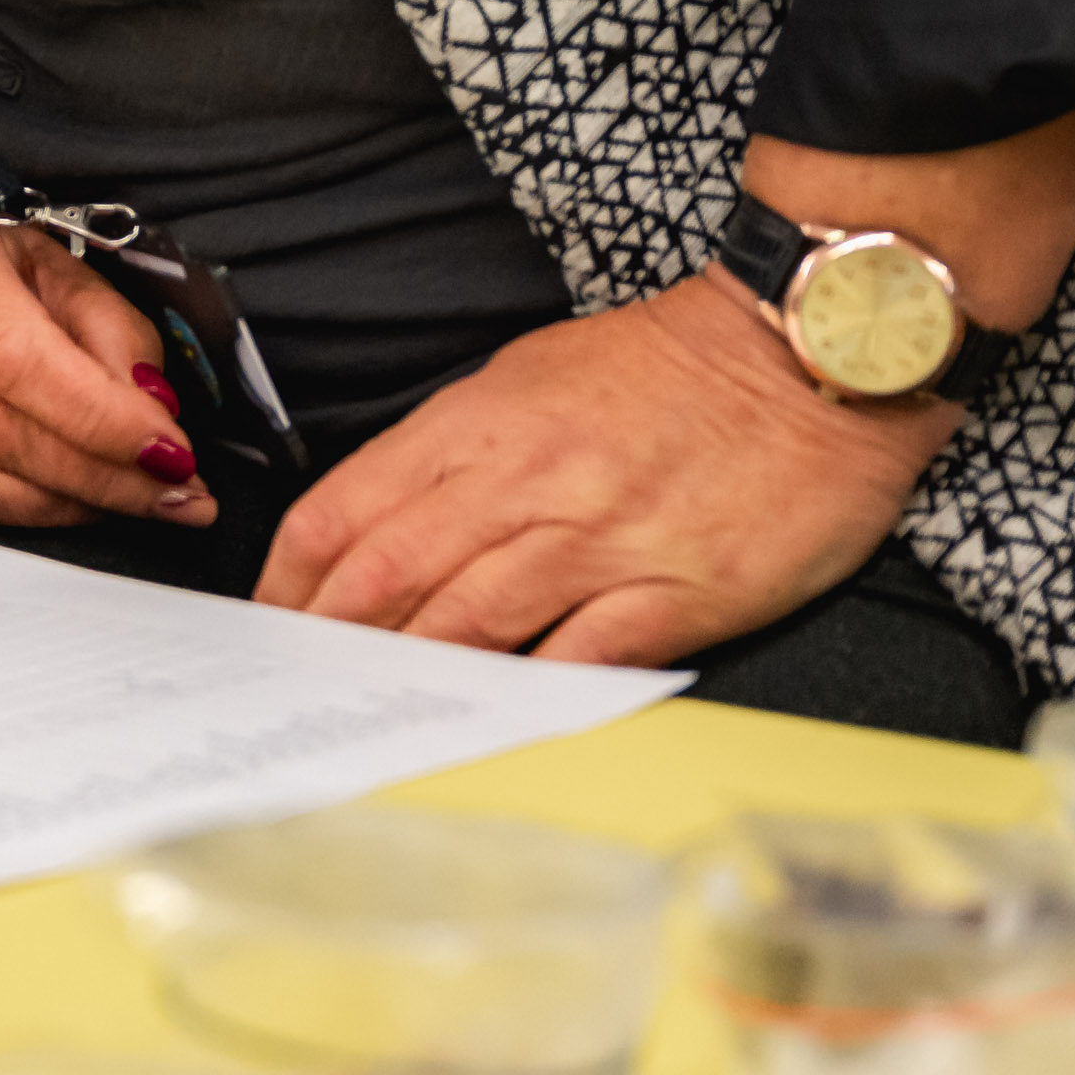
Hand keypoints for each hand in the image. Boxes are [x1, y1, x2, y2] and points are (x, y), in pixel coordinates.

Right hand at [0, 157, 216, 530]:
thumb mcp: (43, 259)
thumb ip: (108, 327)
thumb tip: (151, 410)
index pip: (21, 359)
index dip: (104, 420)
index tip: (172, 453)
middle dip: (103, 477)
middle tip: (175, 497)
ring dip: (62, 505)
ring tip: (127, 503)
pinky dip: (8, 511)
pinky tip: (55, 501)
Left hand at [254, 275, 943, 660]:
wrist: (804, 354)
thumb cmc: (667, 370)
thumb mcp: (531, 379)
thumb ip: (456, 449)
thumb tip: (383, 522)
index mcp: (477, 423)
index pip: (345, 509)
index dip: (291, 578)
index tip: (269, 622)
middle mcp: (524, 480)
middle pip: (388, 573)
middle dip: (326, 639)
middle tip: (294, 687)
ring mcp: (599, 539)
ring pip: (468, 620)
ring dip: (407, 674)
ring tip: (366, 715)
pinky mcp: (676, 590)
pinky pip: (582, 656)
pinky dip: (527, 692)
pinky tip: (488, 720)